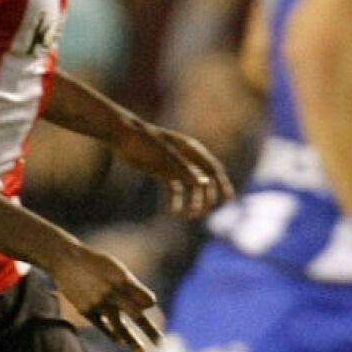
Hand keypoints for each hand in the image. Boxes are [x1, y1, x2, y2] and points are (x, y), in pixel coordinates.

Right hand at [52, 241, 159, 351]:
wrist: (67, 261)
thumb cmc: (98, 265)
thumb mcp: (117, 269)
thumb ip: (133, 287)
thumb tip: (150, 306)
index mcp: (123, 279)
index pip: (144, 298)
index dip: (148, 302)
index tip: (151, 305)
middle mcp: (112, 292)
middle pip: (136, 315)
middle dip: (150, 330)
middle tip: (162, 344)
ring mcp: (98, 303)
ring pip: (119, 326)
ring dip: (131, 341)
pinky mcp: (85, 310)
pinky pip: (102, 326)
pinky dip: (112, 334)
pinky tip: (120, 342)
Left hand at [115, 122, 233, 218]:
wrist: (122, 135)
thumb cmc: (144, 142)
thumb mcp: (165, 157)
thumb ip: (184, 170)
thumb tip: (205, 182)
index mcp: (192, 150)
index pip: (213, 169)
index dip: (223, 184)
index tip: (229, 200)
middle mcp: (186, 158)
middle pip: (203, 179)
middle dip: (206, 197)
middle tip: (206, 213)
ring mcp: (174, 165)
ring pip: (189, 186)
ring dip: (192, 201)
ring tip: (192, 216)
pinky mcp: (161, 171)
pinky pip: (174, 188)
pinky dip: (176, 200)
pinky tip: (174, 213)